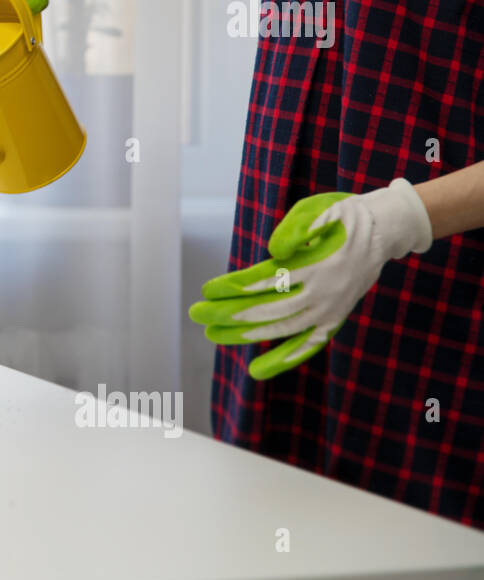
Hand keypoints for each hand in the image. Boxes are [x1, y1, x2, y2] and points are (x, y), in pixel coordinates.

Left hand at [188, 179, 432, 379]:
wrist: (384, 230)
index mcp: (318, 265)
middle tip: (196, 313)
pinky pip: (307, 345)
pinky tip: (257, 369)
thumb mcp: (319, 209)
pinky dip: (283, 359)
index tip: (207, 290)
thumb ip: (295, 229)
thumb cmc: (342, 215)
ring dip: (246, 335)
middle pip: (269, 309)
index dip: (235, 287)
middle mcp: (325, 293)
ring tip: (211, 335)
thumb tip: (273, 252)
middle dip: (229, 313)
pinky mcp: (334, 319)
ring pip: (284, 330)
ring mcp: (331, 310)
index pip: (268, 280)